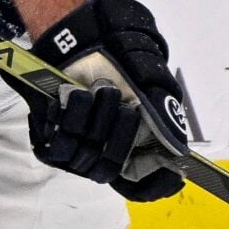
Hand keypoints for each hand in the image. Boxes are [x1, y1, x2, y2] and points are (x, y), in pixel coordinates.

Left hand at [25, 0, 190, 201]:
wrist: (85, 42)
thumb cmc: (121, 66)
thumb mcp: (155, 90)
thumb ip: (166, 124)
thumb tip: (179, 159)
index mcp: (130, 148)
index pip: (141, 186)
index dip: (154, 185)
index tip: (170, 175)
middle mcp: (103, 154)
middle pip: (110, 169)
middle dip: (120, 134)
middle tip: (124, 104)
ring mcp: (75, 150)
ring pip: (85, 157)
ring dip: (96, 119)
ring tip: (98, 90)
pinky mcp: (49, 140)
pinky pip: (58, 146)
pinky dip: (70, 116)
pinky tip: (75, 94)